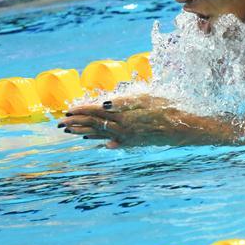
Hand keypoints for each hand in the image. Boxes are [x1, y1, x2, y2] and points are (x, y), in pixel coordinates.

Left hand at [60, 95, 212, 146]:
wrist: (183, 129)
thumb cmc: (167, 109)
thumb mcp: (146, 99)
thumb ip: (124, 102)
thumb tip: (103, 105)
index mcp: (123, 116)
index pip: (97, 112)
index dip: (81, 111)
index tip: (68, 111)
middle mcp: (123, 129)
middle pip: (95, 125)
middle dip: (77, 123)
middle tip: (61, 124)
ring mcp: (129, 137)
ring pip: (102, 135)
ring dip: (85, 133)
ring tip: (71, 133)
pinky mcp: (136, 142)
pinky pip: (116, 142)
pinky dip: (106, 142)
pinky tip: (102, 145)